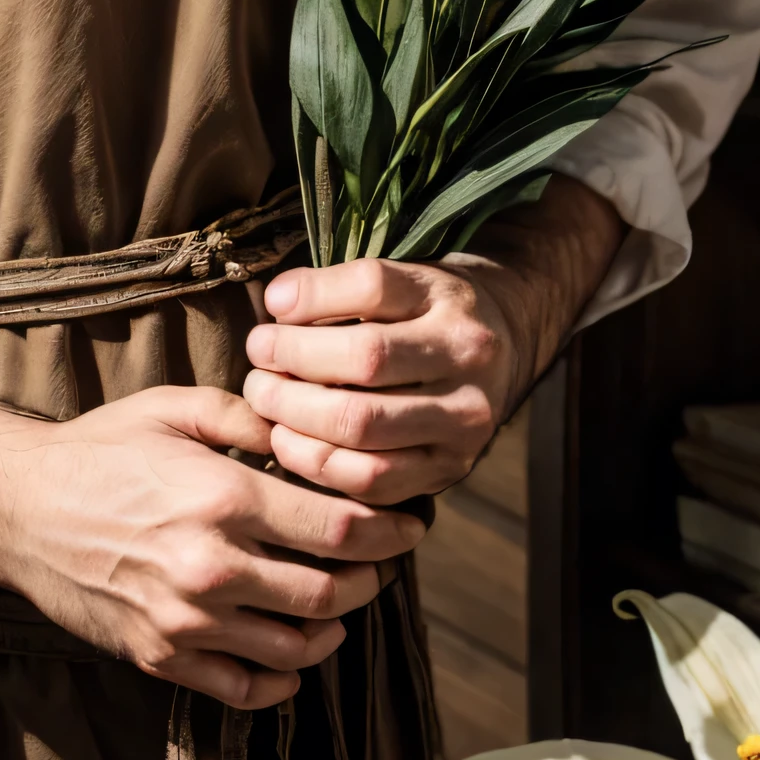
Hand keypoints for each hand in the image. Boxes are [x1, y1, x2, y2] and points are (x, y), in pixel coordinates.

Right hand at [0, 383, 427, 704]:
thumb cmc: (99, 449)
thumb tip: (314, 432)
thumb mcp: (175, 408)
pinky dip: (284, 679)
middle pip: (333, 594)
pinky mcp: (161, 658)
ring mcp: (186, 622)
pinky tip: (291, 649)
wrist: (17, 508)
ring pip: (299, 649)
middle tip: (380, 561)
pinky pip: (247, 689)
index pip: (344, 530)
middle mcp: (211, 567)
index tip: (411, 524)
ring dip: (333, 627)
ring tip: (338, 601)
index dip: (393, 531)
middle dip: (372, 579)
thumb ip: (251, 418)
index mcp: (223, 498)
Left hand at [241, 176, 625, 507]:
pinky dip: (317, 465)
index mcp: (447, 296)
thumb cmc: (424, 312)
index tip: (272, 307)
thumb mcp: (395, 279)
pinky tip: (289, 443)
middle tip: (258, 362)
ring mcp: (464, 419)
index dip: (311, 297)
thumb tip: (277, 304)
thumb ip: (337, 288)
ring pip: (363, 426)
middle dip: (293, 362)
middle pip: (365, 361)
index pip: (372, 287)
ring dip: (295, 417)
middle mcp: (467, 356)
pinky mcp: (450, 469)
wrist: (501, 350)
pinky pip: (373, 480)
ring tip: (266, 401)